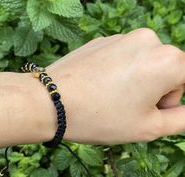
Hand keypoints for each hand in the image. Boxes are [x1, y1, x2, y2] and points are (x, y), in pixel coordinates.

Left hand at [46, 28, 184, 144]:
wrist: (50, 101)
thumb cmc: (100, 116)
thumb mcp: (149, 127)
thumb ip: (181, 118)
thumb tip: (184, 109)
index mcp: (166, 60)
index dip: (173, 98)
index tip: (154, 110)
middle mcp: (147, 41)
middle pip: (166, 70)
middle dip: (155, 91)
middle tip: (129, 108)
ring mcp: (121, 37)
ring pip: (143, 63)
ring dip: (136, 81)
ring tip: (111, 98)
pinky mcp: (102, 41)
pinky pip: (122, 58)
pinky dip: (118, 72)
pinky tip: (99, 86)